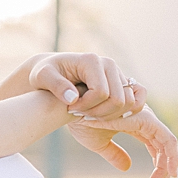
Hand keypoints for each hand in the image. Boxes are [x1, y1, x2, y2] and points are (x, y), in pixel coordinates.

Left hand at [29, 53, 146, 120]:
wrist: (52, 71)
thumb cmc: (44, 73)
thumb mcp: (42, 77)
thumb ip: (56, 85)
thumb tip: (73, 98)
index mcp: (92, 61)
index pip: (101, 92)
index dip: (86, 107)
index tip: (70, 109)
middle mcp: (109, 64)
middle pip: (118, 100)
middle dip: (99, 114)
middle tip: (80, 116)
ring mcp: (117, 74)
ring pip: (127, 103)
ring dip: (108, 116)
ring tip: (87, 116)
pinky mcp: (121, 83)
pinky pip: (134, 102)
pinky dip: (122, 114)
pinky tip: (102, 117)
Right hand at [67, 106, 177, 177]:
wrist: (69, 109)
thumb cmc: (80, 121)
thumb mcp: (99, 143)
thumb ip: (114, 154)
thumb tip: (127, 167)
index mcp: (136, 124)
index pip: (155, 147)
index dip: (159, 166)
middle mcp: (144, 119)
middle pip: (163, 148)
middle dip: (164, 169)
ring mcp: (146, 117)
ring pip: (168, 145)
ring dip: (167, 166)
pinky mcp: (145, 118)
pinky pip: (167, 139)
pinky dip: (171, 156)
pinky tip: (169, 172)